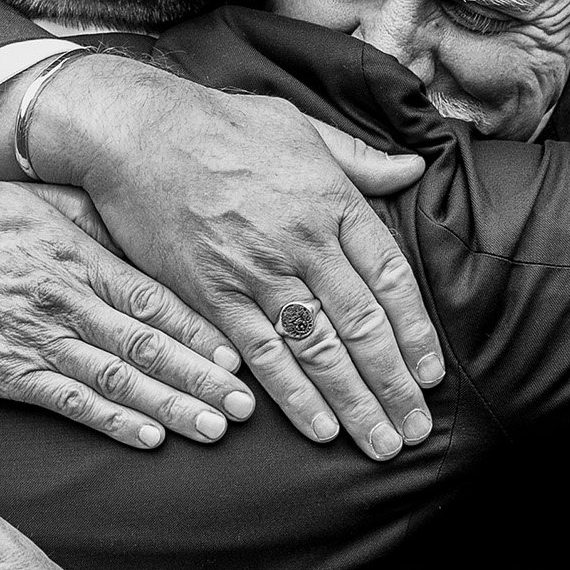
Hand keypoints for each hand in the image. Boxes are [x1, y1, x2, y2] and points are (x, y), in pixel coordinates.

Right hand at [0, 184, 252, 449]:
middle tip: (248, 405)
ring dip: (173, 406)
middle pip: (148, 344)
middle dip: (204, 377)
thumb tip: (133, 222)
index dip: (201, 330)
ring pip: (119, 378)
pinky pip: (73, 403)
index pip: (152, 298)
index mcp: (73, 256)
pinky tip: (150, 438)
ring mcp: (36, 340)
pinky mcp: (9, 375)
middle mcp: (63, 299)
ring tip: (216, 429)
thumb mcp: (25, 202)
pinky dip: (115, 422)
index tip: (239, 353)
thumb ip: (83, 216)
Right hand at [35, 55, 443, 459]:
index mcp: (331, 201)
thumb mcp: (300, 126)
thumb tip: (414, 169)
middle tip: (416, 429)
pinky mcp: (212, 294)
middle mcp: (302, 241)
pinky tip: (320, 429)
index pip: (391, 278)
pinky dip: (294, 396)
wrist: (137, 133)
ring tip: (382, 443)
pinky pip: (262, 355)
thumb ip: (359, 158)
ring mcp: (257, 271)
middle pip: (363, 325)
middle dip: (394, 384)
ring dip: (355, 403)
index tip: (432, 374)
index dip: (416, 332)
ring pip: (320, 349)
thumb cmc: (219, 125)